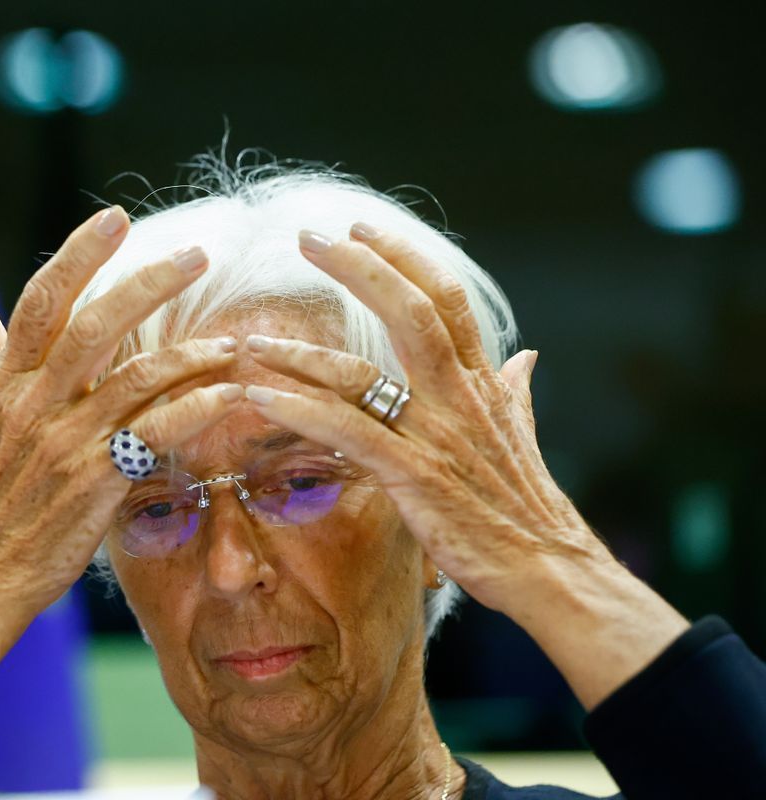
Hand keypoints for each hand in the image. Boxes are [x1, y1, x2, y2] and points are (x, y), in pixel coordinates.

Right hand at [0, 205, 243, 612]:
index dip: (79, 254)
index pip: (41, 301)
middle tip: (197, 255)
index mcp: (3, 381)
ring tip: (232, 341)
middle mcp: (31, 403)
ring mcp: (63, 441)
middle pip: (94, 324)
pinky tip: (230, 395)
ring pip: (135, 377)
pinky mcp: (93, 481)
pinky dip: (196, 409)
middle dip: (148, 283)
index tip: (115, 218)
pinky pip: (155, 433)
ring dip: (190, 353)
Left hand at [239, 224, 595, 614]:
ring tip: (253, 342)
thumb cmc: (527, 509)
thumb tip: (527, 356)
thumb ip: (516, 392)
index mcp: (483, 382)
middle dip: (357, 267)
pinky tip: (258, 400)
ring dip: (300, 354)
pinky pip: (344, 432)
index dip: (403, 257)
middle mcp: (460, 396)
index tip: (363, 228)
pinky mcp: (412, 475)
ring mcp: (435, 434)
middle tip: (308, 237)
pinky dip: (297, 411)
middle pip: (408, 310)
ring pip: (361, 373)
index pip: (444, 298)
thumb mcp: (524, 437)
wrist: (550, 571)